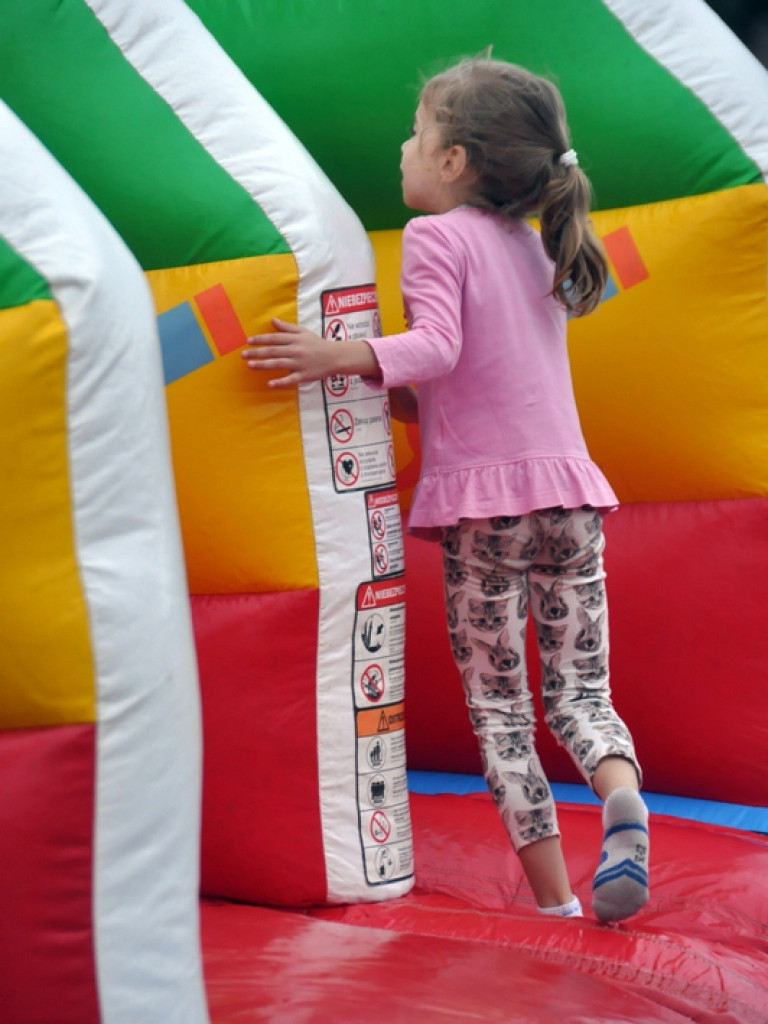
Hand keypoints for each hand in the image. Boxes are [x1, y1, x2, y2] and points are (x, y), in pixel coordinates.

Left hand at [242, 318, 381, 387]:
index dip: (261, 339)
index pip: (274, 338)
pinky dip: (280, 382)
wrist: (335, 357)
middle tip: (243, 354)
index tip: (248, 341)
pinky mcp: (304, 375)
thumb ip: (287, 327)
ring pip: (278, 364)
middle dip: (257, 352)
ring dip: (263, 364)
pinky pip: (291, 380)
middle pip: (273, 351)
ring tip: (250, 365)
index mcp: (295, 339)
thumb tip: (272, 320)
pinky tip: (270, 383)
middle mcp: (296, 350)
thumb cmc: (317, 343)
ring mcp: (300, 364)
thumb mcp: (303, 332)